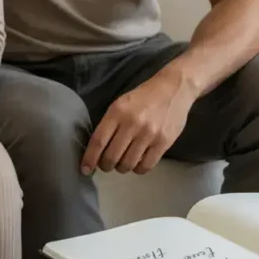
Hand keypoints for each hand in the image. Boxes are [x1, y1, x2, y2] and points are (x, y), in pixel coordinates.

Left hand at [81, 69, 195, 175]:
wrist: (173, 89)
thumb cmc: (143, 97)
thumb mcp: (121, 104)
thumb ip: (109, 124)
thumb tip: (97, 150)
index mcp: (117, 112)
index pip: (99, 141)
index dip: (90, 159)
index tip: (84, 169)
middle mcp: (132, 124)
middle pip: (112, 157)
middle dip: (105, 165)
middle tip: (106, 164)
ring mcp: (149, 134)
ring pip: (128, 165)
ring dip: (122, 168)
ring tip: (123, 161)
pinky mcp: (163, 143)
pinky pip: (145, 166)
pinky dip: (138, 169)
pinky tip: (137, 162)